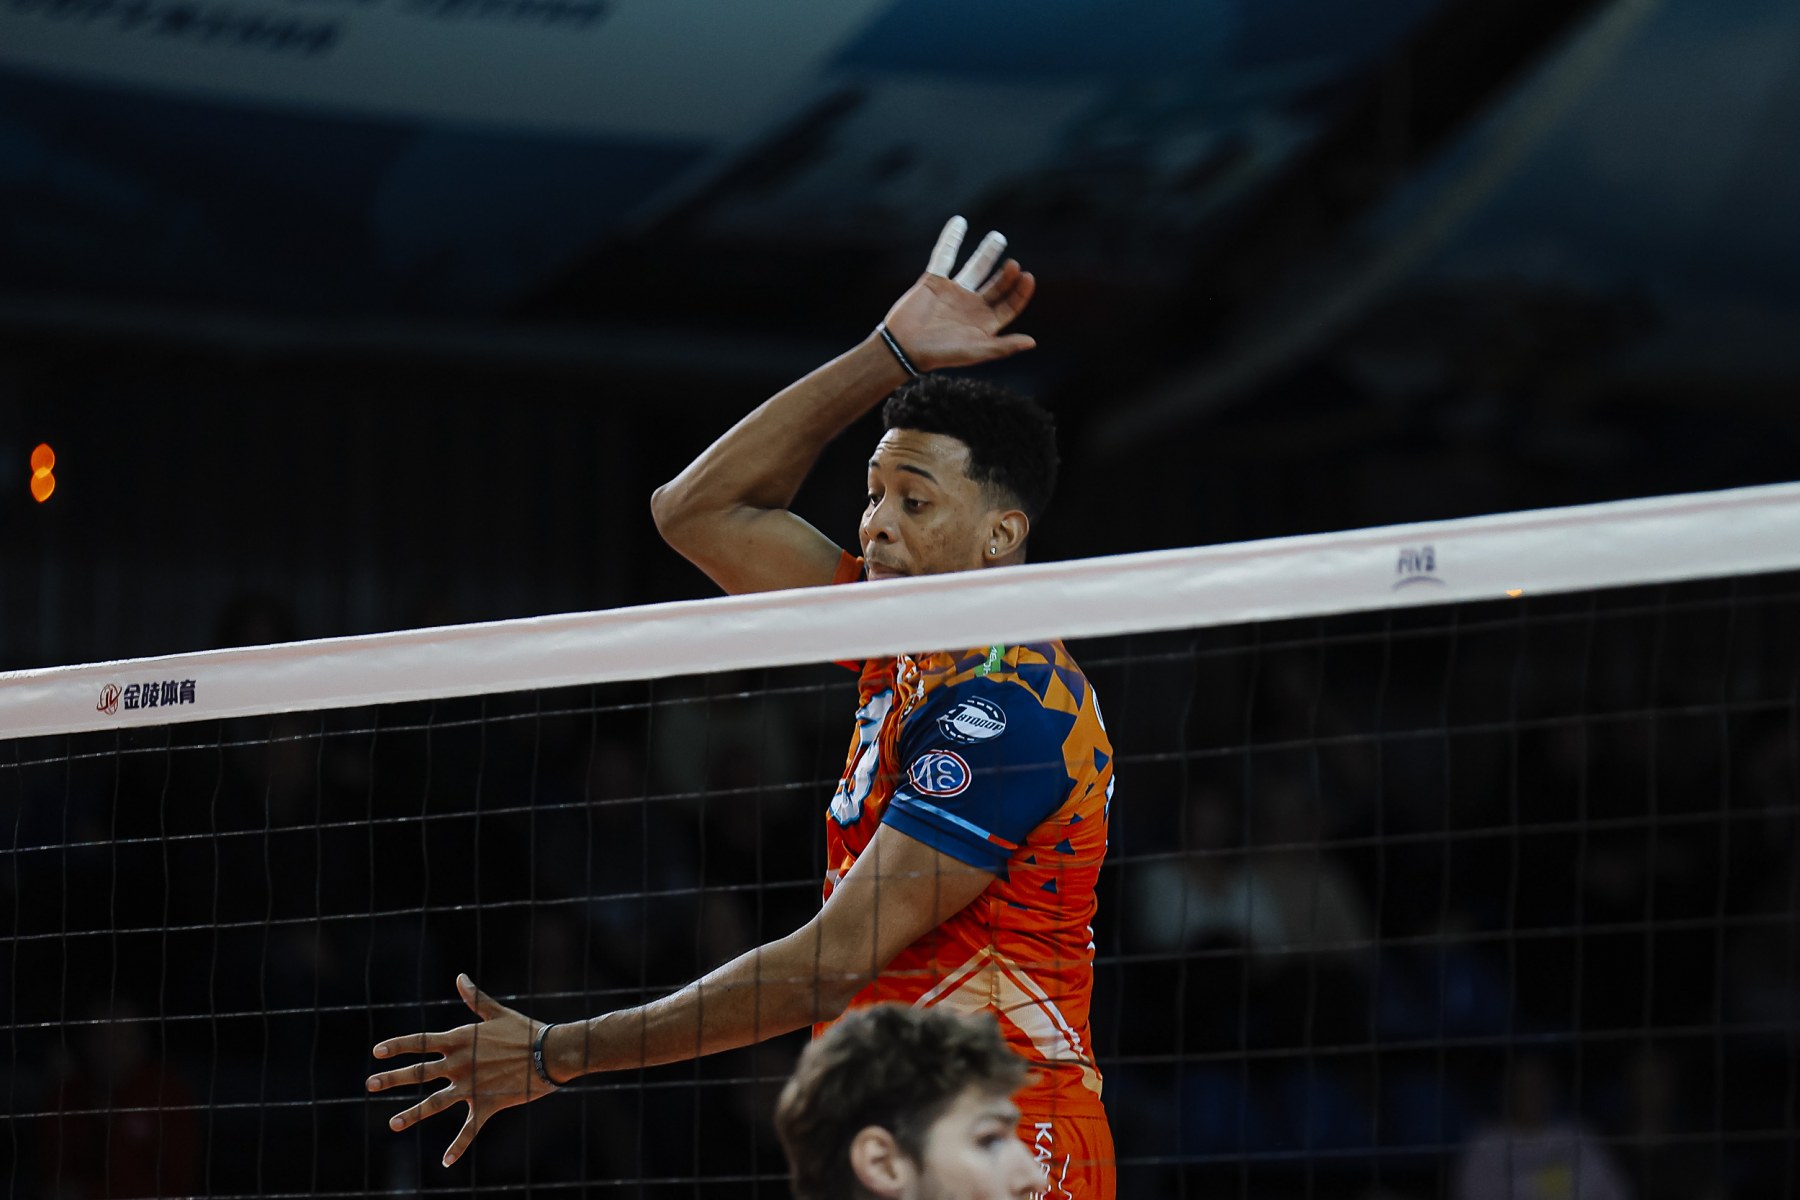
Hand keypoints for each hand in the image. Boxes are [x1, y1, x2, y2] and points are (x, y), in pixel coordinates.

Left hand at [366, 973, 554, 1166]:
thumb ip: (475, 999)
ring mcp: (471, 1085)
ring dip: (412, 1114)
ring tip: (392, 1123)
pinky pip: (469, 1129)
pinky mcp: (486, 1104)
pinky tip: (446, 1161)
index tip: (377, 1052)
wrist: (550, 1052)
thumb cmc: (526, 1030)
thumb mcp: (497, 1013)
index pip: (421, 1042)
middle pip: (419, 1072)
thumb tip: (460, 978)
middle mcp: (459, 1063)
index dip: (397, 1046)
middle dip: (392, 1078)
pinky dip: (458, 1146)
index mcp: (459, 1040)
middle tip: (370, 1084)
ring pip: (435, 1103)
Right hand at [880, 216, 1037, 371]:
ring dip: (987, 253)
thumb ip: (1003, 346)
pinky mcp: (934, 280)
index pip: (1009, 304)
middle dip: (1006, 274)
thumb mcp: (976, 351)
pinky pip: (944, 256)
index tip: (1027, 276)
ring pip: (975, 267)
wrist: (905, 347)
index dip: (1020, 292)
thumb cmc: (942, 353)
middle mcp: (972, 306)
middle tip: (1013, 263)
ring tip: (998, 238)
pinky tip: (959, 222)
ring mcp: (954, 291)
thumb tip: (1032, 342)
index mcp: (984, 322)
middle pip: (996, 285)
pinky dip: (951, 239)